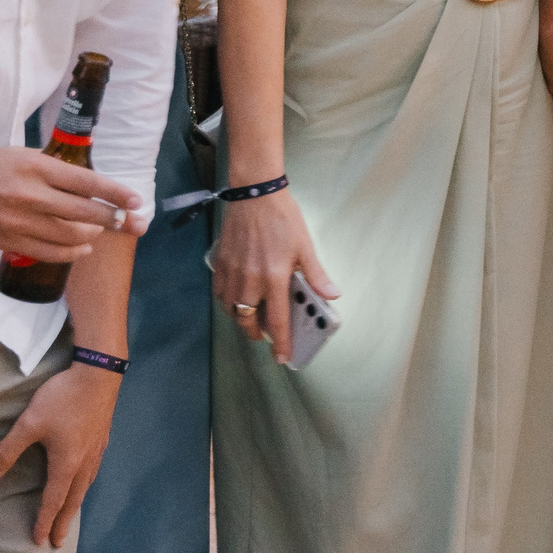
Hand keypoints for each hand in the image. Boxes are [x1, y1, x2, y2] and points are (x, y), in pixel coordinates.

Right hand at [0, 147, 144, 258]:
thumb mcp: (20, 155)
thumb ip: (54, 169)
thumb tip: (88, 182)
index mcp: (35, 166)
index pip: (88, 182)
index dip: (117, 194)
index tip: (137, 202)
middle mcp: (30, 194)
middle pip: (85, 213)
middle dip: (113, 220)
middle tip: (128, 222)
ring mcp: (17, 221)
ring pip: (71, 237)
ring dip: (92, 237)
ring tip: (99, 232)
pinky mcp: (6, 241)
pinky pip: (49, 252)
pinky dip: (71, 253)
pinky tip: (81, 249)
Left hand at [0, 362, 121, 547]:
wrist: (99, 373)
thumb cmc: (63, 399)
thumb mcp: (29, 424)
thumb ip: (7, 450)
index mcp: (66, 464)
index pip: (53, 501)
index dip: (44, 521)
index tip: (38, 541)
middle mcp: (84, 463)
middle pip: (73, 500)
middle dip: (63, 523)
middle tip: (57, 543)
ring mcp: (96, 451)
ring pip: (85, 487)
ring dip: (75, 505)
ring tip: (70, 516)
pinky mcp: (102, 438)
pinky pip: (92, 472)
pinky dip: (85, 486)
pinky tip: (85, 479)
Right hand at [212, 189, 336, 364]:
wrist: (254, 195)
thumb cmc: (282, 218)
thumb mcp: (305, 246)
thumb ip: (316, 275)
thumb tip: (332, 295)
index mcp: (274, 278)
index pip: (277, 320)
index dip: (280, 342)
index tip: (282, 357)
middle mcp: (250, 281)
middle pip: (248, 321)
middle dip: (257, 334)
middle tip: (267, 335)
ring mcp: (232, 274)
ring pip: (232, 310)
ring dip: (243, 319)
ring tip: (254, 317)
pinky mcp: (220, 265)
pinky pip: (220, 294)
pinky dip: (228, 302)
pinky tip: (238, 298)